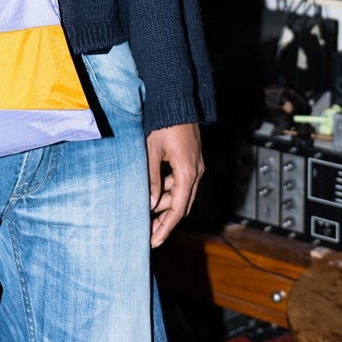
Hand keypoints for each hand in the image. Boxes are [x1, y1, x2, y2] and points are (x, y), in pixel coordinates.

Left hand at [146, 123, 203, 248]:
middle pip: (182, 206)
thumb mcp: (152, 151)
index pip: (177, 209)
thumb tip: (150, 204)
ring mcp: (195, 166)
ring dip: (165, 206)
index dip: (165, 228)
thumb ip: (151, 179)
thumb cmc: (163, 123)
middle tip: (147, 233)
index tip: (153, 241)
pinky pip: (181, 183)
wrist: (177, 100)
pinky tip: (153, 195)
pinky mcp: (191, 160)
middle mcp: (196, 172)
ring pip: (181, 194)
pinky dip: (168, 191)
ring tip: (145, 214)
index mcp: (187, 172)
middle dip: (165, 221)